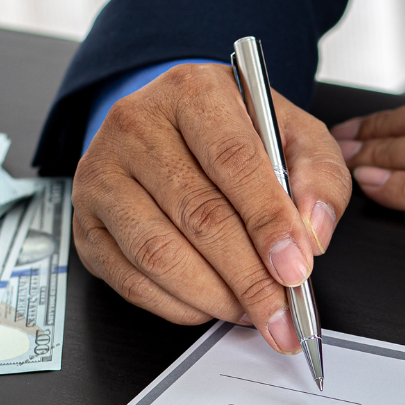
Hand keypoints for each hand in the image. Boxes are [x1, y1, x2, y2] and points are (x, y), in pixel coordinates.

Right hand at [72, 62, 350, 352]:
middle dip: (248, 277)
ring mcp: (102, 173)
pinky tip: (210, 306)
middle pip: (198, 214)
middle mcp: (136, 125)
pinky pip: (130, 279)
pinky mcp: (86, 221)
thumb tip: (311, 234)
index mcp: (193, 91)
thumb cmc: (235, 135)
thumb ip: (318, 178)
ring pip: (159, 253)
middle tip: (282, 313)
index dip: (268, 221)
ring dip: (213, 296)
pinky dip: (177, 305)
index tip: (296, 269)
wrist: (174, 131)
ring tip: (251, 312)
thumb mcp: (294, 136)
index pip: (233, 160)